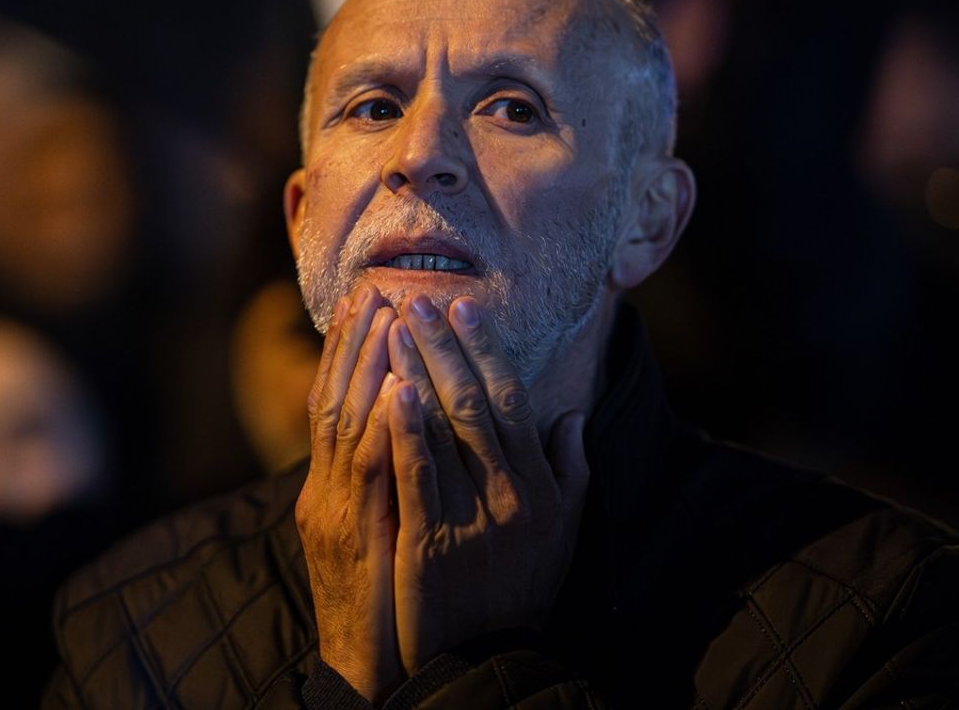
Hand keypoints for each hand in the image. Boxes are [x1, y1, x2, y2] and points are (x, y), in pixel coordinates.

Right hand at [295, 284, 402, 701]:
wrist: (365, 667)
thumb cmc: (381, 600)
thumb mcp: (379, 532)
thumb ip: (392, 481)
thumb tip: (411, 433)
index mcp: (332, 487)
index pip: (337, 405)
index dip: (349, 353)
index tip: (369, 303)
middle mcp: (325, 490)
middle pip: (333, 401)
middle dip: (353, 343)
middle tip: (374, 288)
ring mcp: (335, 512)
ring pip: (344, 425)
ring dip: (363, 368)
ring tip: (385, 317)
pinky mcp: (354, 536)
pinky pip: (369, 474)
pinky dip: (381, 428)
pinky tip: (398, 389)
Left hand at [386, 294, 589, 672]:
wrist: (488, 658)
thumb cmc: (520, 590)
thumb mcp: (562, 534)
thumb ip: (571, 473)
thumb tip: (571, 418)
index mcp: (538, 488)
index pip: (511, 404)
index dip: (487, 353)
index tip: (466, 311)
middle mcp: (510, 496)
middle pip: (474, 404)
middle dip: (445, 347)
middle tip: (418, 300)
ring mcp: (471, 519)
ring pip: (443, 430)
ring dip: (417, 371)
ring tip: (394, 324)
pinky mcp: (431, 543)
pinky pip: (415, 476)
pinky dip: (402, 429)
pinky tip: (387, 390)